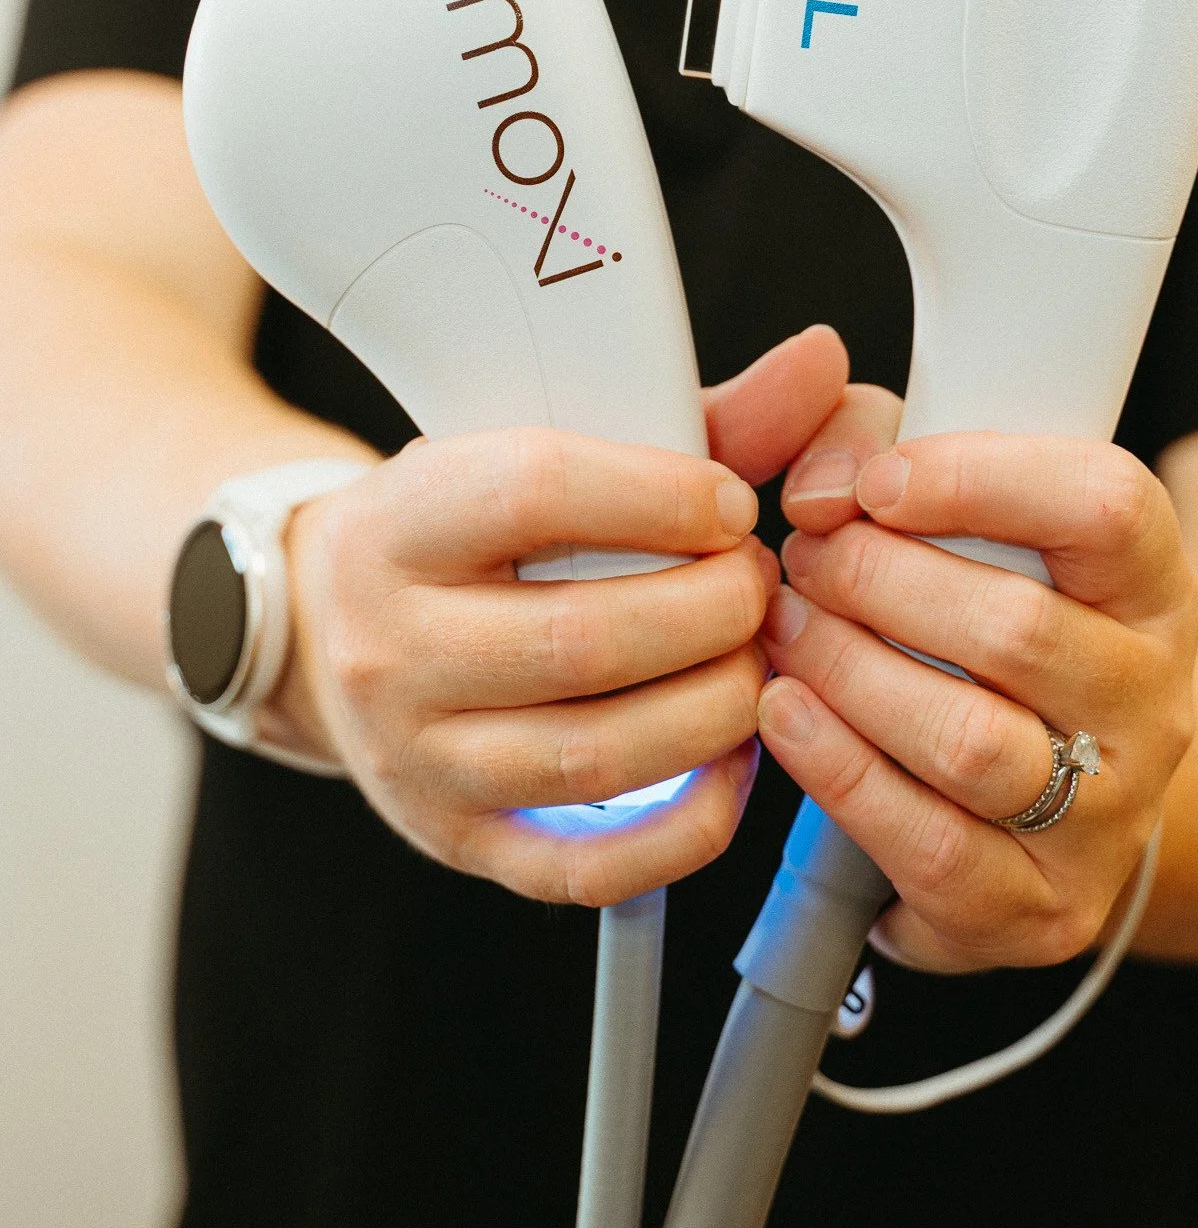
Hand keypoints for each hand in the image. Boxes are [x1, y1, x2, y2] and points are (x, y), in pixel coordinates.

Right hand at [264, 326, 850, 905]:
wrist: (341, 628)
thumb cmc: (478, 529)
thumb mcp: (560, 446)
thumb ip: (703, 416)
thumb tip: (826, 360)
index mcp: (404, 520)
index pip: (536, 494)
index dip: (662, 496)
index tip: (731, 501)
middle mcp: (392, 647)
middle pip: (580, 639)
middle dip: (711, 612)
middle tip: (761, 588)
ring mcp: (419, 758)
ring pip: (593, 757)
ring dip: (714, 710)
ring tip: (757, 663)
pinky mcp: (461, 840)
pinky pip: (589, 867)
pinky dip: (686, 823)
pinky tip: (735, 764)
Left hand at [757, 386, 1197, 971]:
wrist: (1051, 798)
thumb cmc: (981, 621)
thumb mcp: (955, 511)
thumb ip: (874, 445)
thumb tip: (823, 484)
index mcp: (1150, 585)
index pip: (1105, 507)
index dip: (978, 479)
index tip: (879, 482)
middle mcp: (1152, 701)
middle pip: (1015, 629)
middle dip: (876, 580)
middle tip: (804, 559)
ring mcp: (1109, 816)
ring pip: (970, 742)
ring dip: (849, 673)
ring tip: (787, 630)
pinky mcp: (1042, 909)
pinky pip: (930, 844)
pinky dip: (838, 770)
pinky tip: (786, 714)